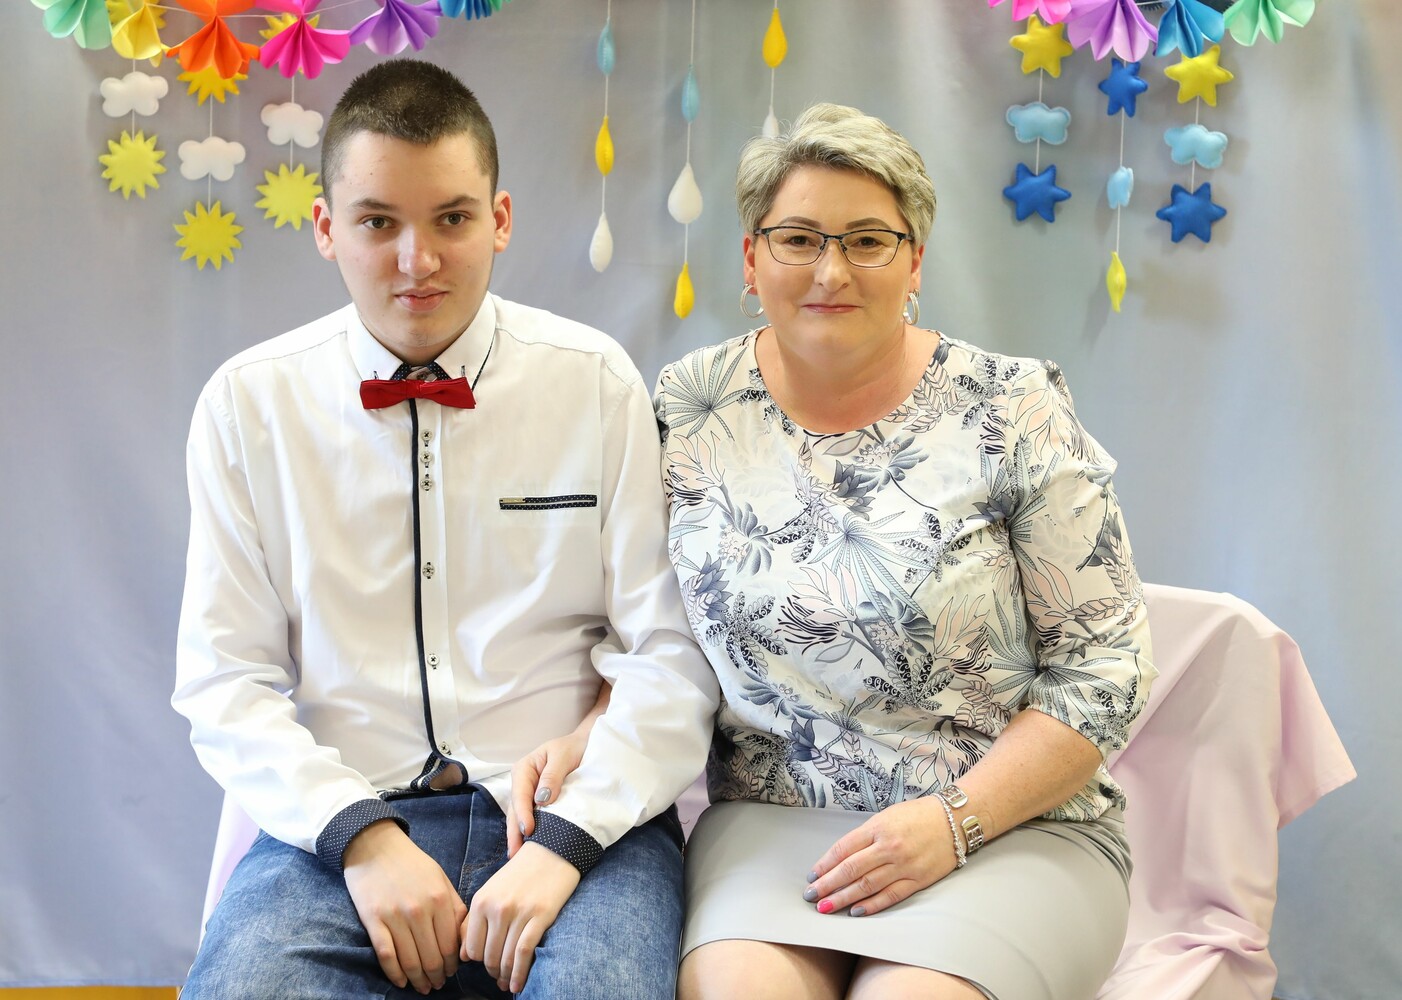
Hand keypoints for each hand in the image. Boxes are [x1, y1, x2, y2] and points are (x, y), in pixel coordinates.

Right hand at [342, 819, 467, 994]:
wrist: (375, 845)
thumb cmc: (411, 863)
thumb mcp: (441, 878)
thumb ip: (454, 906)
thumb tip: (464, 938)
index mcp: (440, 899)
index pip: (452, 944)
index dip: (453, 964)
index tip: (452, 972)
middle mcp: (420, 910)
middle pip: (433, 957)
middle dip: (438, 976)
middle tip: (438, 984)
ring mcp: (395, 916)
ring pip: (411, 961)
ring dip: (419, 980)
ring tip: (423, 987)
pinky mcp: (373, 920)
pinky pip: (386, 956)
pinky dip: (395, 974)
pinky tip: (402, 982)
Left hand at [460, 841, 581, 992]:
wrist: (552, 852)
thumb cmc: (521, 873)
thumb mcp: (492, 891)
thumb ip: (474, 921)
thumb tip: (464, 955)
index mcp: (481, 901)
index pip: (471, 947)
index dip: (478, 962)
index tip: (485, 966)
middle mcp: (497, 908)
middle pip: (488, 956)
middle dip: (492, 972)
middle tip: (498, 978)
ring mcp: (519, 912)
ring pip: (505, 957)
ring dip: (505, 976)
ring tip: (507, 984)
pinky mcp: (540, 916)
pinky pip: (524, 953)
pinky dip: (519, 973)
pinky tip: (517, 984)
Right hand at [507, 731, 588, 856]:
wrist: (585, 745)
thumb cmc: (573, 748)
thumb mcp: (563, 756)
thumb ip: (552, 776)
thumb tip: (542, 799)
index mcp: (524, 769)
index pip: (520, 794)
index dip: (523, 813)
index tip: (528, 830)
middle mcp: (522, 783)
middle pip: (515, 809)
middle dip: (515, 832)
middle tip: (517, 854)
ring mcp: (528, 794)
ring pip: (519, 817)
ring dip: (519, 836)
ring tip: (519, 857)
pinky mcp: (536, 803)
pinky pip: (530, 818)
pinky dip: (527, 832)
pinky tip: (527, 848)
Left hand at [805, 799, 958, 917]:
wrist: (955, 819)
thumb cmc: (918, 815)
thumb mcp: (887, 816)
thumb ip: (865, 836)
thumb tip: (841, 857)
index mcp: (878, 827)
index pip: (843, 849)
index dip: (824, 865)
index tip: (812, 876)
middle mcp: (889, 847)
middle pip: (851, 870)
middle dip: (828, 885)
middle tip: (811, 896)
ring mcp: (904, 865)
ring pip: (867, 886)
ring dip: (844, 898)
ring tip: (826, 907)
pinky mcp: (918, 880)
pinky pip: (890, 896)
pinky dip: (872, 905)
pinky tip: (856, 911)